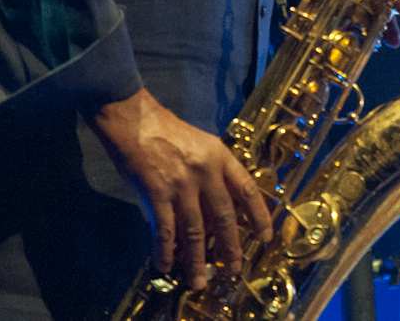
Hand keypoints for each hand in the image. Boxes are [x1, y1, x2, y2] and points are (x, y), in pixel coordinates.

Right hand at [88, 88, 271, 288]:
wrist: (134, 119)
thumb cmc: (168, 131)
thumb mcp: (202, 145)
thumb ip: (214, 172)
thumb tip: (223, 209)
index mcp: (220, 157)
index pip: (247, 190)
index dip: (259, 216)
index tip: (264, 237)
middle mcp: (205, 172)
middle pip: (224, 217)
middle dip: (230, 248)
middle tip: (233, 268)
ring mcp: (181, 184)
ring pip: (194, 231)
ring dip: (196, 260)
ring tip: (199, 280)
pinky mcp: (156, 193)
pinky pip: (165, 230)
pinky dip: (166, 251)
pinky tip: (166, 264)